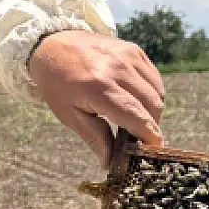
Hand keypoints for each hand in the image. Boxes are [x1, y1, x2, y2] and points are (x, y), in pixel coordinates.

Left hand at [27, 29, 164, 164]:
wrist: (52, 45)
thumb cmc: (58, 84)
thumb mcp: (69, 115)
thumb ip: (94, 138)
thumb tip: (110, 163)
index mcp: (99, 88)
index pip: (136, 117)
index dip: (149, 137)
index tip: (153, 152)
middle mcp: (117, 69)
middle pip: (152, 106)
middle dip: (150, 126)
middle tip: (137, 138)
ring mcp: (128, 56)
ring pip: (157, 92)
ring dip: (152, 110)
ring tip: (134, 118)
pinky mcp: (133, 49)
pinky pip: (153, 78)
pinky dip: (150, 92)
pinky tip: (135, 99)